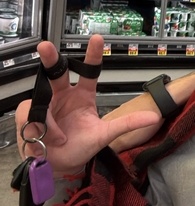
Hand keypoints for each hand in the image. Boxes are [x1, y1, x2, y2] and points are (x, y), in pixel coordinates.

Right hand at [15, 35, 161, 175]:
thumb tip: (153, 117)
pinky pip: (29, 115)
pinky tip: (44, 139)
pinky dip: (38, 129)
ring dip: (48, 121)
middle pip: (56, 71)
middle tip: (45, 47)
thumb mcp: (106, 135)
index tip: (97, 39)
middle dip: (50, 57)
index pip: (89, 71)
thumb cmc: (82, 147)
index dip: (93, 54)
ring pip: (40, 100)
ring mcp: (45, 104)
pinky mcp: (29, 115)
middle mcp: (63, 95)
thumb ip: (128, 124)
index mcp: (83, 95)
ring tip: (58, 137)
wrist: (61, 166)